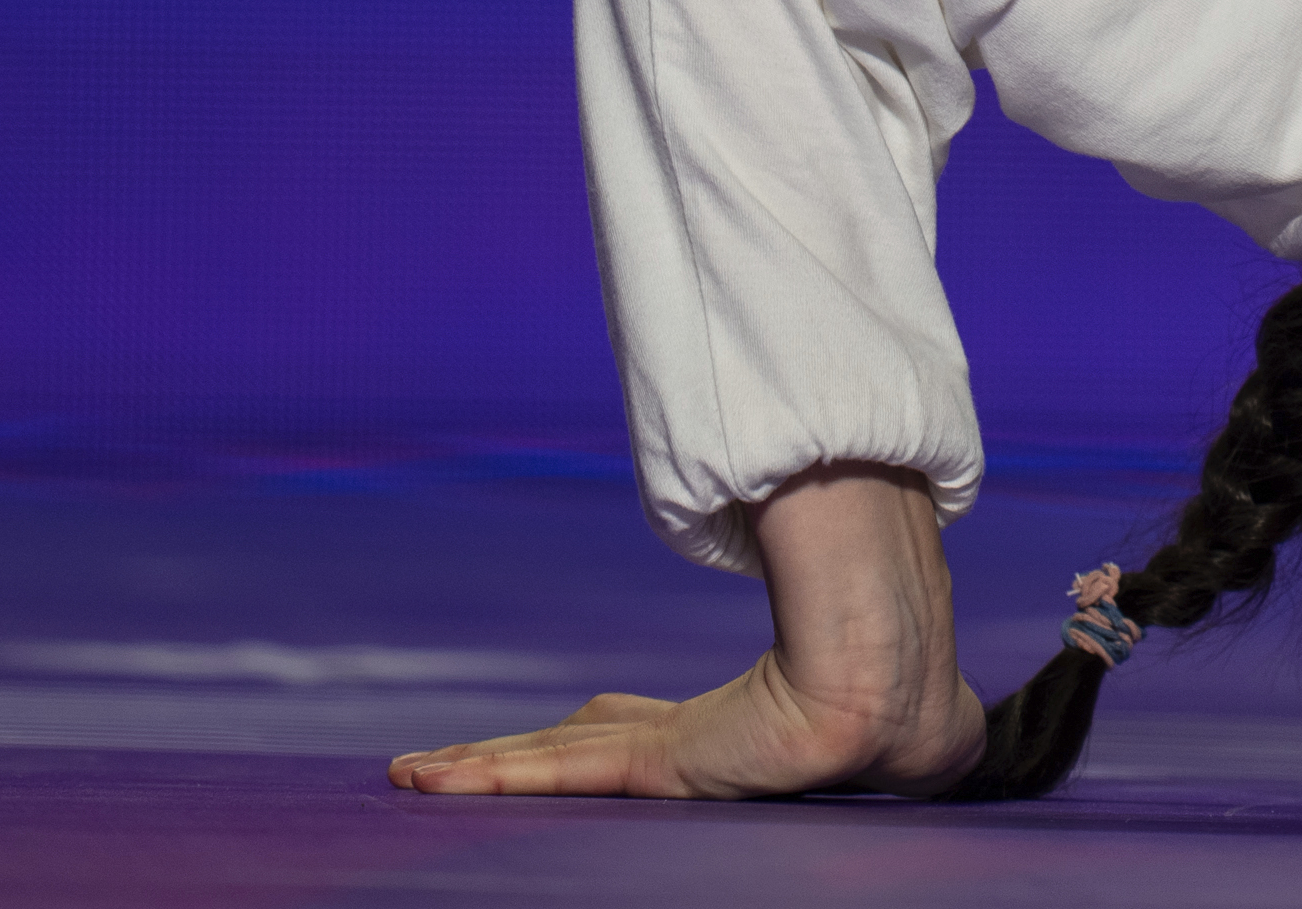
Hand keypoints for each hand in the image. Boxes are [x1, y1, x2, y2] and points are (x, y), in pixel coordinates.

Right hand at [389, 463, 984, 800]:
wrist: (888, 682)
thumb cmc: (873, 656)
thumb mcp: (815, 618)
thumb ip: (820, 582)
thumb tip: (847, 523)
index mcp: (706, 735)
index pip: (616, 737)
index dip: (566, 739)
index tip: (539, 729)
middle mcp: (673, 756)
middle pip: (563, 756)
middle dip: (495, 763)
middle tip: (426, 768)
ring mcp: (662, 767)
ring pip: (547, 766)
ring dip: (478, 770)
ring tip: (413, 776)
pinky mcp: (659, 769)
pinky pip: (559, 772)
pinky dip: (494, 775)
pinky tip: (438, 777)